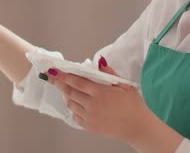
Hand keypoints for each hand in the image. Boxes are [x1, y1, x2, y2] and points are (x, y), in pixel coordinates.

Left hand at [44, 56, 182, 151]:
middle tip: (52, 77)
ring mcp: (90, 117)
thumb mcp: (124, 85)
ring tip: (67, 89)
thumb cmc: (133, 105)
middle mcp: (92, 105)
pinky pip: (75, 116)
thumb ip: (109, 73)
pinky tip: (77, 103)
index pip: (77, 81)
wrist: (138, 127)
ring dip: (66, 95)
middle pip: (70, 92)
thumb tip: (99, 61)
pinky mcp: (89, 126)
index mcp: (101, 92)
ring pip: (70, 104)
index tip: (53, 71)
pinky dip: (73, 108)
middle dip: (59, 83)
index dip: (63, 76)